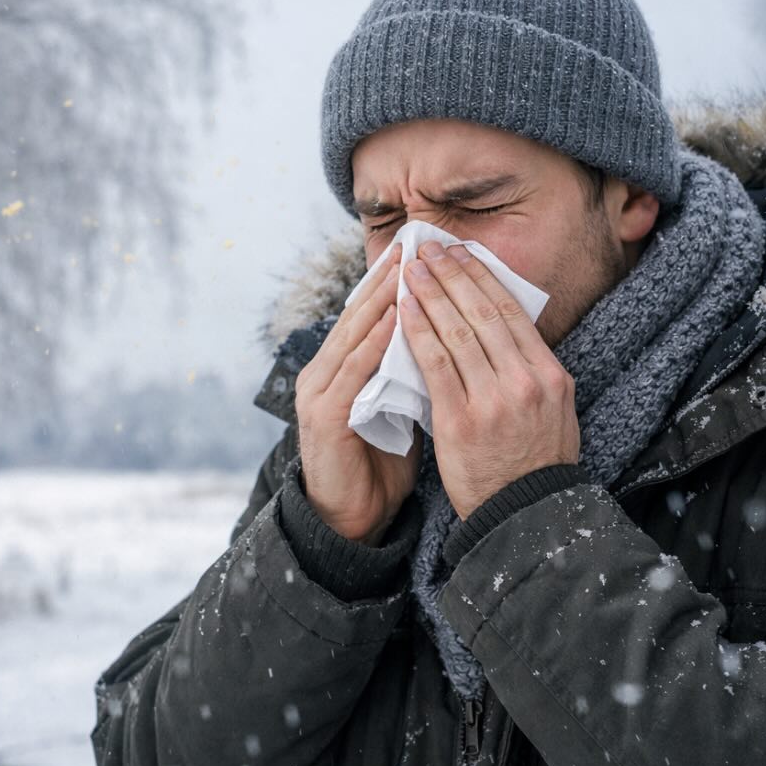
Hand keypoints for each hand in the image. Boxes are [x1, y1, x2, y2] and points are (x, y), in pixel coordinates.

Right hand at [295, 241, 422, 544]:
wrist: (352, 519)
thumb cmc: (378, 465)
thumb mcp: (398, 408)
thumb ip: (409, 374)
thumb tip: (447, 340)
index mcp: (340, 370)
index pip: (368, 316)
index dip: (392, 284)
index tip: (421, 253)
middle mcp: (323, 373)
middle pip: (357, 316)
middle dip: (386, 280)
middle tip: (413, 246)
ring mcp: (319, 393)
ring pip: (352, 336)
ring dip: (380, 301)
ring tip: (407, 270)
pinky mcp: (323, 417)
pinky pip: (353, 372)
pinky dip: (374, 343)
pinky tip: (396, 321)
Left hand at [400, 240, 579, 518]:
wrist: (523, 514)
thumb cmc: (533, 462)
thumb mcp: (553, 410)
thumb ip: (531, 370)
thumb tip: (505, 328)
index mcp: (549, 374)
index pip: (510, 311)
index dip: (481, 276)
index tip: (460, 253)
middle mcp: (525, 381)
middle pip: (483, 312)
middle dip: (452, 273)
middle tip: (429, 248)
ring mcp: (494, 400)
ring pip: (457, 331)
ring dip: (430, 294)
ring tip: (410, 269)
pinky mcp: (461, 420)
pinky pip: (435, 364)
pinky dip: (417, 331)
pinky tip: (402, 310)